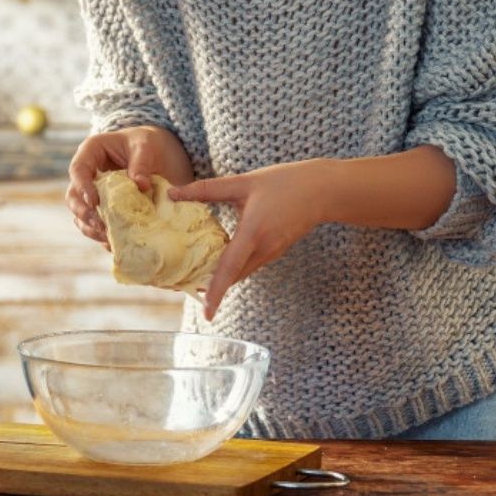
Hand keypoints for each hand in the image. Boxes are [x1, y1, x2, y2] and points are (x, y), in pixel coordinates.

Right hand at [65, 125, 192, 245]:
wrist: (155, 153)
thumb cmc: (146, 143)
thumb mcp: (145, 146)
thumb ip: (141, 163)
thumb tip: (141, 185)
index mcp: (91, 152)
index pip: (78, 169)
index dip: (82, 186)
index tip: (94, 202)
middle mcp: (87, 175)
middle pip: (73, 196)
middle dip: (84, 213)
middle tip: (100, 225)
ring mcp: (93, 194)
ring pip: (81, 215)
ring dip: (91, 228)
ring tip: (108, 237)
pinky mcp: (103, 209)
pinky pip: (96, 225)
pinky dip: (103, 236)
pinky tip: (115, 243)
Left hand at [170, 161, 324, 320]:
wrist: (322, 190)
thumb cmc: (283, 183)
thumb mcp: (243, 182)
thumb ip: (207, 189)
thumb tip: (173, 194)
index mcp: (253, 233)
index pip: (230, 268)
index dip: (216, 292)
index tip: (206, 313)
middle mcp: (264, 249)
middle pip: (233, 276)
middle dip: (211, 287)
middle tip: (183, 287)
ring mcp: (272, 253)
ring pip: (242, 272)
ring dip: (222, 277)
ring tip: (195, 275)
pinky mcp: (276, 251)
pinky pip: (250, 265)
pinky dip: (234, 267)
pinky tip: (220, 258)